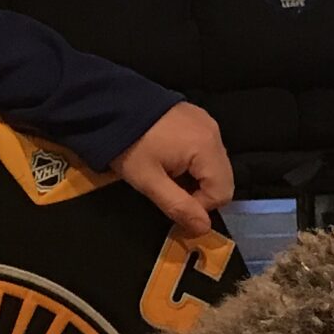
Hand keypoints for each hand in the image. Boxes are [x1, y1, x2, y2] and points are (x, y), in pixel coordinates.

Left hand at [113, 102, 233, 238]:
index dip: (200, 206)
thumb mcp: (149, 181)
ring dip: (197, 178)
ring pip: (215, 165)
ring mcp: (207, 122)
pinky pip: (207, 149)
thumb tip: (203, 228)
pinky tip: (171, 159)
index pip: (222, 193)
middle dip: (200, 192)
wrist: (111, 105)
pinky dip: (194, 162)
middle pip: (223, 179)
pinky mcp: (198, 118)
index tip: (174, 203)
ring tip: (168, 174)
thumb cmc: (129, 145)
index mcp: (206, 147)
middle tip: (170, 189)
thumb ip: (178, 206)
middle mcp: (214, 133)